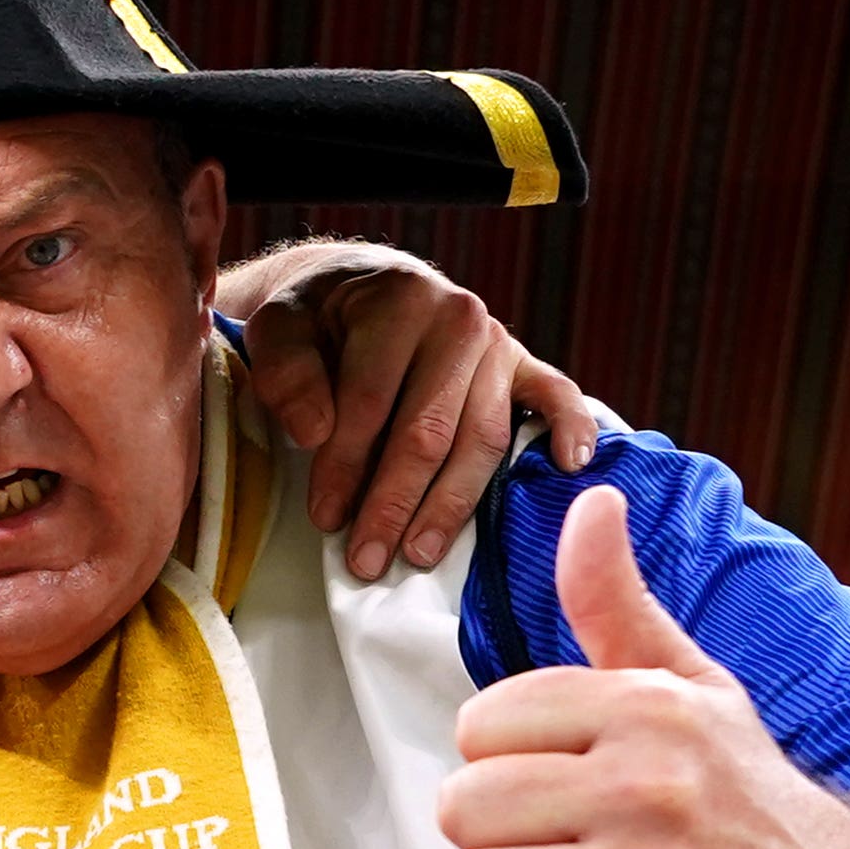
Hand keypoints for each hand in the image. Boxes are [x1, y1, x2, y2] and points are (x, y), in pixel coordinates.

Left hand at [218, 239, 596, 579]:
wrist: (362, 287)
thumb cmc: (318, 321)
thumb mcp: (279, 330)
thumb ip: (286, 375)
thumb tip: (315, 432)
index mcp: (398, 301)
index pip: (371, 401)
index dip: (345, 467)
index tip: (326, 519)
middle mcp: (457, 318)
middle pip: (430, 431)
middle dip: (395, 503)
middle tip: (368, 560)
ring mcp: (497, 342)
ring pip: (483, 438)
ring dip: (452, 504)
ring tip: (420, 554)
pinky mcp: (524, 363)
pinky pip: (557, 396)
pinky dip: (571, 428)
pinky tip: (569, 467)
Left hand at [438, 488, 849, 848]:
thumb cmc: (757, 807)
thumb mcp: (700, 692)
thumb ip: (619, 607)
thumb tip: (589, 502)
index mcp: (646, 708)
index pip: (480, 726)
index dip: (508, 765)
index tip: (567, 786)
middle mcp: (645, 785)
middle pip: (464, 809)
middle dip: (502, 841)